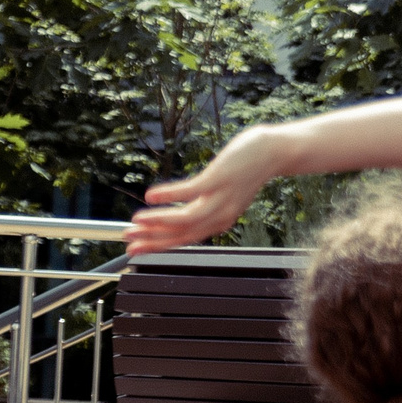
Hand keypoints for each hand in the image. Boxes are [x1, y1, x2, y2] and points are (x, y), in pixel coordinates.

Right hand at [128, 128, 283, 254]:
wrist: (273, 152)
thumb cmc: (245, 171)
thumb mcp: (223, 193)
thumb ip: (203, 203)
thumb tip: (180, 209)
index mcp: (220, 219)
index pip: (186, 238)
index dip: (159, 245)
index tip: (136, 249)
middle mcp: (222, 214)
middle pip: (183, 233)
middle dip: (153, 240)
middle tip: (128, 241)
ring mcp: (221, 198)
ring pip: (187, 218)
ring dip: (159, 221)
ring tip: (136, 222)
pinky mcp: (220, 179)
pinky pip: (191, 191)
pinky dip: (170, 195)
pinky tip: (150, 196)